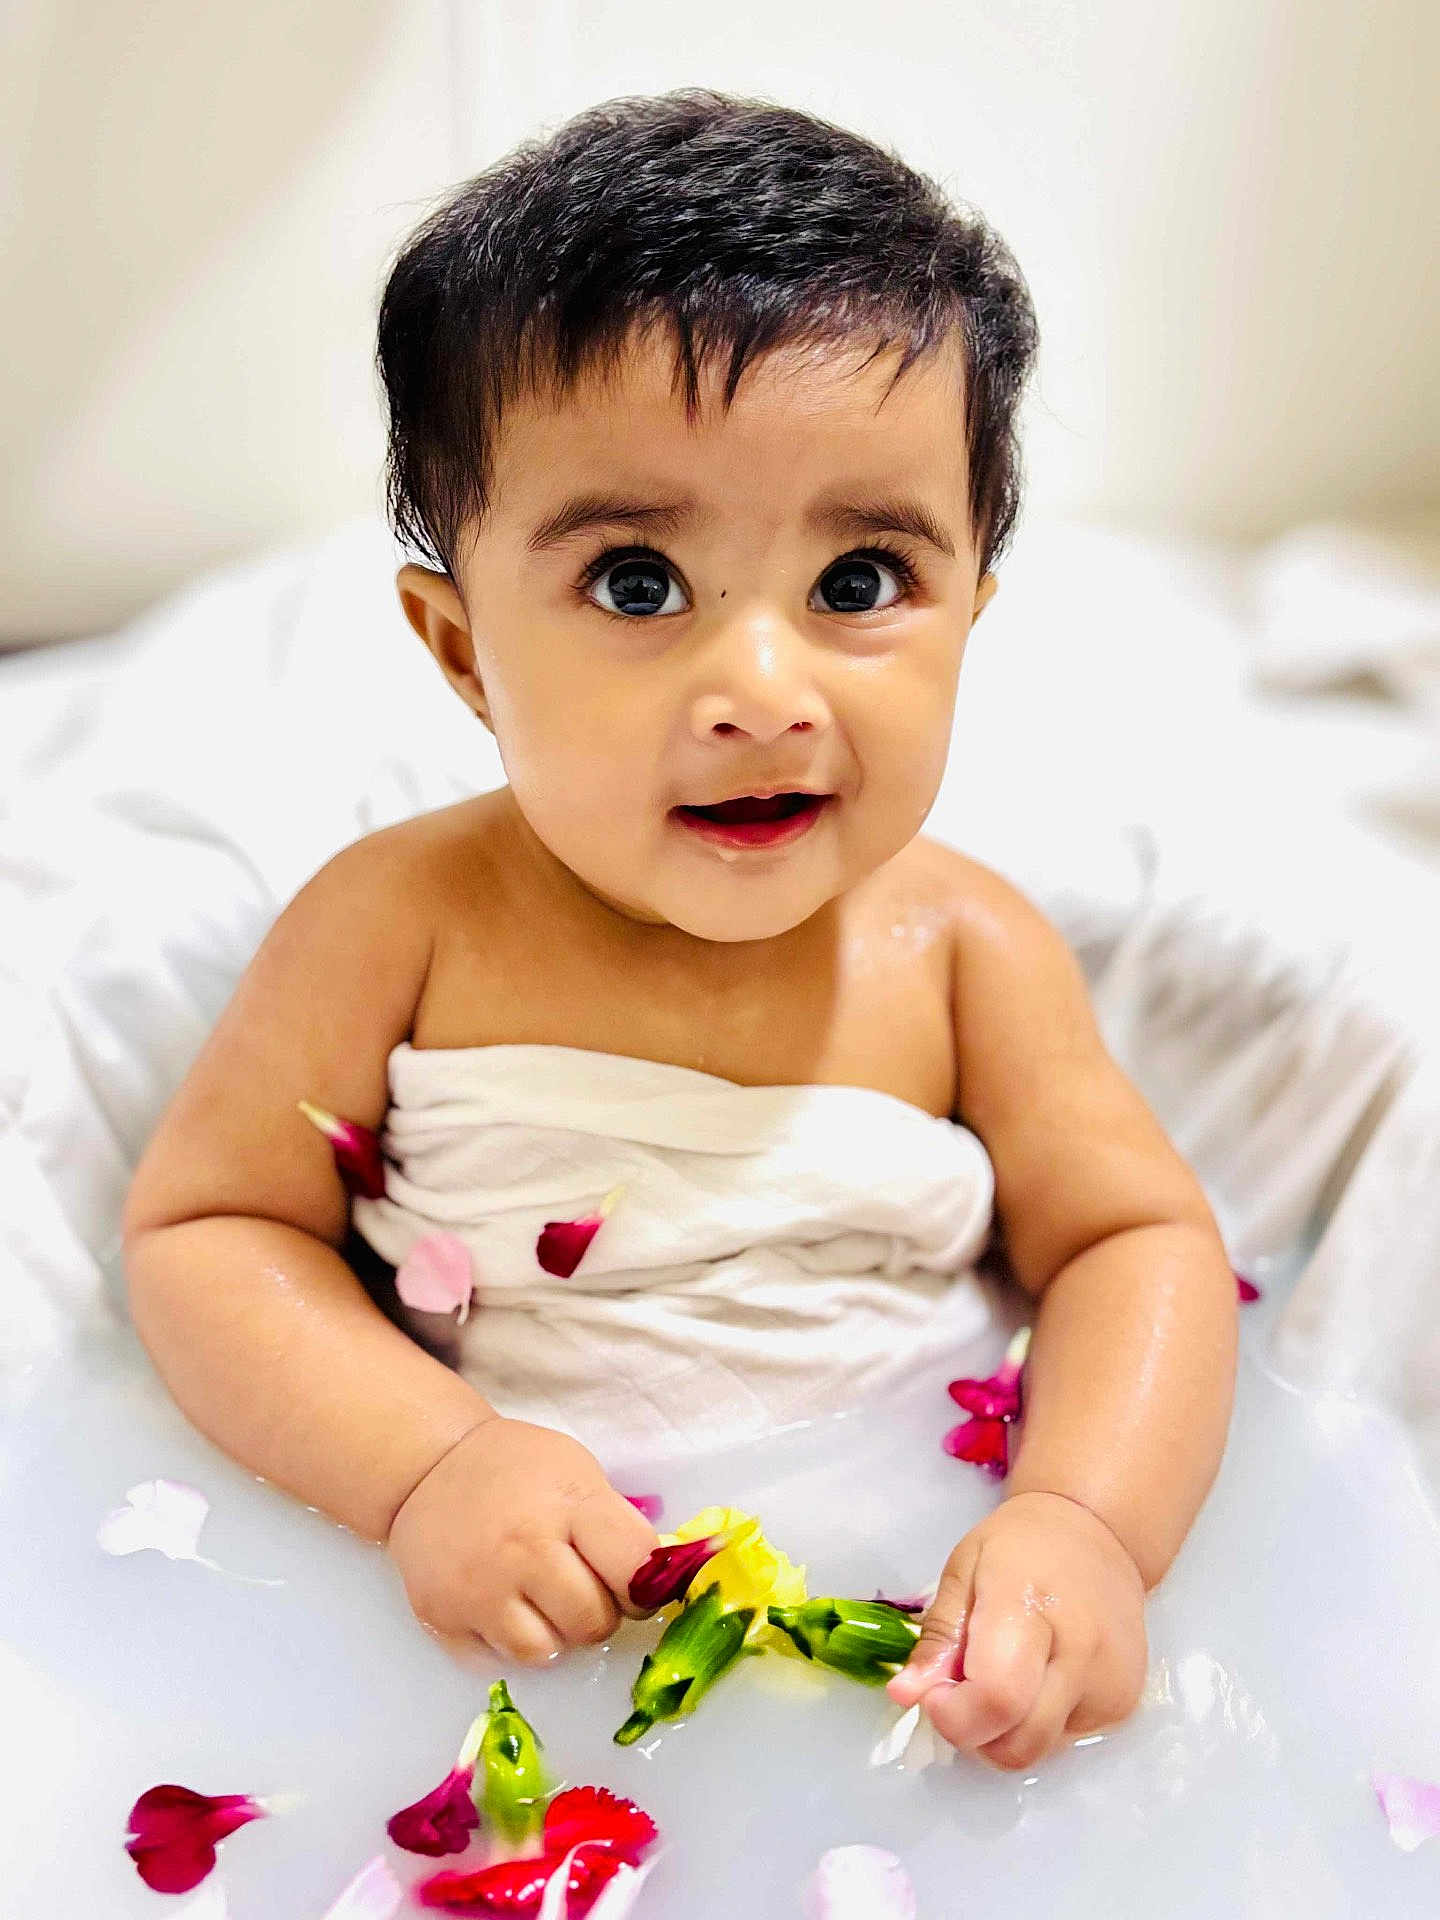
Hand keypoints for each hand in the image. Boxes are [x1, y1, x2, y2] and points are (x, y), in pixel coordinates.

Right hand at [387, 1414, 659, 1663]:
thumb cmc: (518, 1470)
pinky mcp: (442, 1617)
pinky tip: (503, 1606)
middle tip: (582, 1588)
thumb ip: (615, 1526)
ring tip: (541, 1599)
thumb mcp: (578, 1473)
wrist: (429, 1466)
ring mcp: (479, 1588)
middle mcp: (524, 1550)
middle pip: (593, 1623)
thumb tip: (656, 1584)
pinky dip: (508, 1643)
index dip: (645, 1586)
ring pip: (546, 1653)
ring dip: (553, 1634)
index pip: (635, 1571)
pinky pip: (497, 1661)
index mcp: (569, 1505)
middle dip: (599, 1613)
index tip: (635, 1584)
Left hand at [886, 1489, 1146, 1770]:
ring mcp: (1110, 1685)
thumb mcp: (963, 1571)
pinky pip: (1062, 1742)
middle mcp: (1081, 1654)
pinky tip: (1034, 1681)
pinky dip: (1034, 1726)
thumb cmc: (1021, 1546)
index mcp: (1029, 1606)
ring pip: (1037, 1751)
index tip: (934, 1693)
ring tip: (1000, 1678)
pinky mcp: (1124, 1705)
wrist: (1098, 1535)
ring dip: (1002, 1733)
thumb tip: (906, 1695)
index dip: (953, 1715)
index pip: (995, 1699)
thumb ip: (938, 1637)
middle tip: (959, 1690)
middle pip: (1017, 1744)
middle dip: (973, 1732)